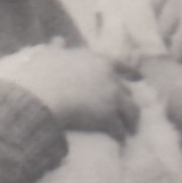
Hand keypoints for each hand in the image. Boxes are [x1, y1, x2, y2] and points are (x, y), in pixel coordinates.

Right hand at [0, 46, 138, 138]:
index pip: (122, 65)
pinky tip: (121, 142)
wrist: (41, 93)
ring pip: (130, 111)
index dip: (131, 73)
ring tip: (131, 131)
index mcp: (98, 60)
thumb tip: (58, 40)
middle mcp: (110, 77)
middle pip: (126, 91)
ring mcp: (111, 97)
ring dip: (131, 122)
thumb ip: (57, 48)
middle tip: (130, 112)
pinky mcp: (107, 117)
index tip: (139, 78)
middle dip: (128, 102)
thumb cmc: (41, 72)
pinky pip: (119, 129)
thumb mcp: (50, 54)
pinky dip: (121, 136)